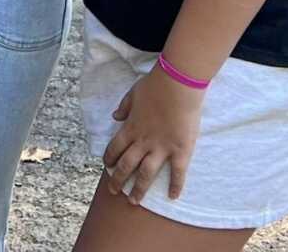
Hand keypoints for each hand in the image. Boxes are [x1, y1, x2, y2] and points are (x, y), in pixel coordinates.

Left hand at [102, 63, 205, 204]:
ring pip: (146, 174)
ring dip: (139, 189)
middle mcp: (143, 142)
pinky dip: (175, 186)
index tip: (107, 166)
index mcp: (131, 128)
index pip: (115, 148)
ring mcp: (162, 148)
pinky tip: (173, 196)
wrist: (178, 85)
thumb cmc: (155, 85)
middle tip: (113, 191)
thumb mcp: (133, 93)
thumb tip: (114, 116)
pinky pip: (177, 173)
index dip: (109, 158)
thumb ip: (124, 107)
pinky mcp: (180, 150)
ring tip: (133, 201)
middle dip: (118, 180)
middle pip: (127, 166)